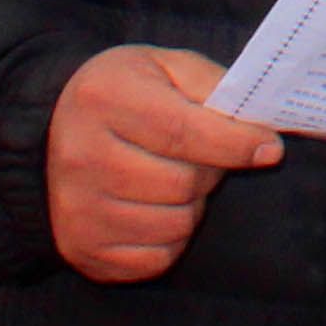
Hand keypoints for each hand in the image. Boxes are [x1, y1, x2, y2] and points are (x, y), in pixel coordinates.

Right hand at [43, 44, 281, 282]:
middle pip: (182, 183)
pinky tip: (157, 208)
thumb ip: (212, 87)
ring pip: (174, 224)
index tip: (270, 148)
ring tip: (177, 180)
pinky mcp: (82, 248)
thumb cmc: (125, 93)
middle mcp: (81, 156)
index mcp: (102, 98)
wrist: (55, 130)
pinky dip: (172, 238)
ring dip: (193, 206)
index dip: (236, 143)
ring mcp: (77, 209)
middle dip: (211, 171)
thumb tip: (261, 134)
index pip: (183, 131)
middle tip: (207, 157)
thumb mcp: (165, 67)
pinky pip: (157, 258)